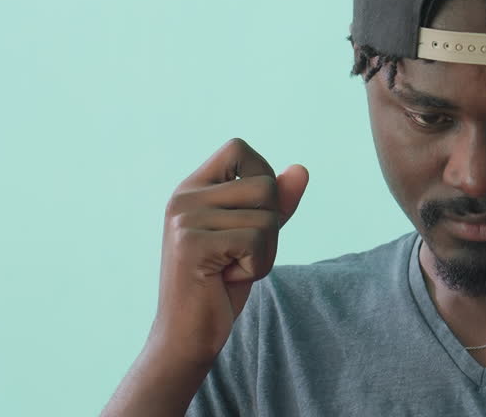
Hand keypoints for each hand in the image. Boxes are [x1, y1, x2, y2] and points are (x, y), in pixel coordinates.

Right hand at [149, 138, 308, 363]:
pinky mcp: (193, 244)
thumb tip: (301, 169)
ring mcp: (185, 219)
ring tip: (231, 268)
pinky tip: (227, 279)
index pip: (238, 148)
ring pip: (266, 217)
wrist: (186, 336)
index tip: (252, 213)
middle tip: (239, 255)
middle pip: (265, 184)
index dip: (262, 175)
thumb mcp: (253, 236)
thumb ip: (276, 203)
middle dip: (270, 226)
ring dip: (264, 252)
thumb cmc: (220, 285)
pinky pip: (257, 241)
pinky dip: (257, 266)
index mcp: (192, 188)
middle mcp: (184, 197)